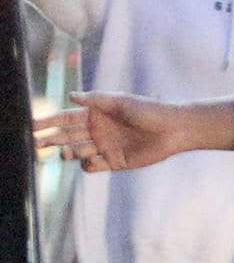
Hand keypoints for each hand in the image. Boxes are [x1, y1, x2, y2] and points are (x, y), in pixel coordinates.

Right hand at [31, 92, 185, 172]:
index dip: (49, 121)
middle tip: (35, 143)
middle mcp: (97, 130)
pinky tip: (88, 160)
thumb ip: (96, 100)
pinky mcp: (114, 162)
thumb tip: (71, 96)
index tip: (33, 125)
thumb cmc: (148, 110)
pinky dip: (87, 165)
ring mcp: (104, 147)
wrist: (172, 130)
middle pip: (67, 136)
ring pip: (78, 152)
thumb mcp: (120, 102)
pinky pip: (93, 166)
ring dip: (68, 152)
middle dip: (51, 139)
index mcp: (96, 113)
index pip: (66, 118)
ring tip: (62, 151)